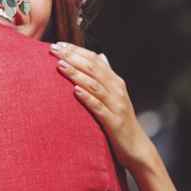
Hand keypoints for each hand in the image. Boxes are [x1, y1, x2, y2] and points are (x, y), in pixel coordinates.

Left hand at [49, 42, 151, 169]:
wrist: (136, 146)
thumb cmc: (120, 118)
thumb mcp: (114, 94)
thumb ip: (107, 75)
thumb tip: (101, 55)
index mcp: (115, 81)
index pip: (94, 60)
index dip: (76, 50)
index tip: (58, 44)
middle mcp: (116, 90)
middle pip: (92, 69)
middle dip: (72, 57)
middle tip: (54, 49)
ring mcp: (116, 105)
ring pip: (94, 85)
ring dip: (76, 74)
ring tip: (60, 65)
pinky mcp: (113, 121)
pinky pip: (99, 107)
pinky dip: (87, 98)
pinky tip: (75, 91)